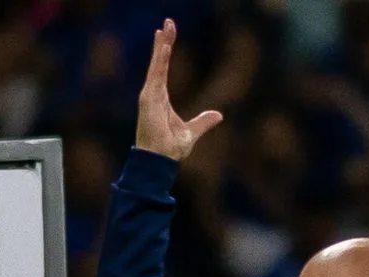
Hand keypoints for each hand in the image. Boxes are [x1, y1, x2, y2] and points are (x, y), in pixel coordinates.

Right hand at [136, 19, 222, 160]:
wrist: (160, 161)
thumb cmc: (170, 148)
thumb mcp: (192, 132)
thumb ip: (203, 122)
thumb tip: (218, 115)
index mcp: (160, 98)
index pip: (162, 69)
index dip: (165, 51)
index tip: (167, 34)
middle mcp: (153, 93)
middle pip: (159, 62)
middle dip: (163, 42)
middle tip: (168, 22)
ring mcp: (150, 95)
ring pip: (157, 65)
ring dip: (161, 46)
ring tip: (165, 28)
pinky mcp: (149, 99)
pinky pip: (156, 75)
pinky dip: (159, 60)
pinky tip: (163, 46)